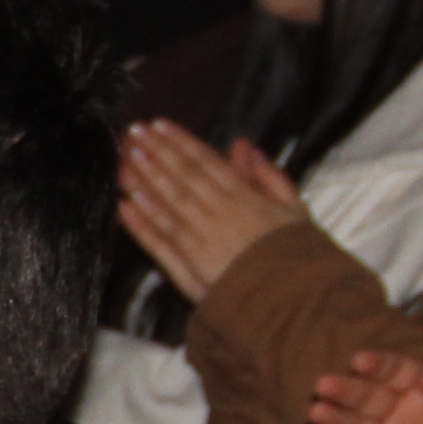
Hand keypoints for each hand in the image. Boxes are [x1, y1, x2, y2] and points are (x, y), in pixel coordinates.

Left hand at [115, 123, 308, 307]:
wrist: (296, 299)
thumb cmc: (298, 255)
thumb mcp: (293, 209)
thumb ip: (268, 176)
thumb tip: (244, 145)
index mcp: (245, 197)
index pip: (206, 163)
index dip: (180, 141)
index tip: (159, 124)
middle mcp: (220, 214)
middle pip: (182, 178)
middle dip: (156, 152)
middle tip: (133, 132)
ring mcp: (202, 241)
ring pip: (168, 204)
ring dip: (145, 180)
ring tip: (124, 158)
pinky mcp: (190, 268)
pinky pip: (163, 242)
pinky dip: (143, 224)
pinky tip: (125, 205)